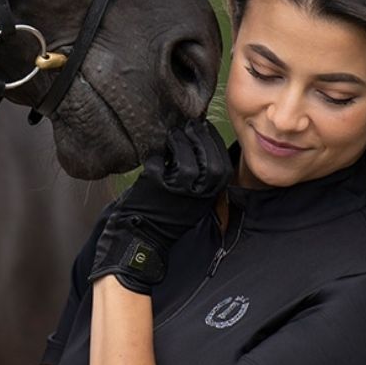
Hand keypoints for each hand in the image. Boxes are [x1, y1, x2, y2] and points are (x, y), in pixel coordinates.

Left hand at [87, 119, 232, 294]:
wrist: (143, 239)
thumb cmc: (168, 216)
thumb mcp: (195, 201)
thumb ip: (203, 178)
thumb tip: (204, 142)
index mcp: (209, 197)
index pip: (223, 166)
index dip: (215, 142)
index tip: (207, 128)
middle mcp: (197, 196)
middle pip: (209, 161)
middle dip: (201, 138)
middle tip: (191, 125)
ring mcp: (177, 192)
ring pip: (185, 160)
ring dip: (179, 142)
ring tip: (174, 135)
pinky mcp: (155, 187)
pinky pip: (158, 163)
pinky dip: (156, 155)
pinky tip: (155, 153)